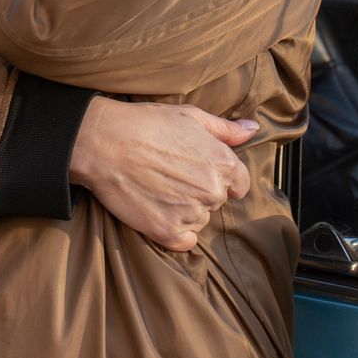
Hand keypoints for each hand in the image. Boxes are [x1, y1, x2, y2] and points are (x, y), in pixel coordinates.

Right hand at [68, 97, 254, 250]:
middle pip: (216, 200)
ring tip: (159, 187)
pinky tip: (158, 208)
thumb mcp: (190, 116)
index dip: (221, 176)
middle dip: (200, 190)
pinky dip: (174, 229)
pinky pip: (185, 240)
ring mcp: (191, 214)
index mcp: (224, 164)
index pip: (240, 184)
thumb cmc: (146, 124)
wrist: (105, 143)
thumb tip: (253, 130)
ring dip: (186, 209)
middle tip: (171, 173)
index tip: (199, 170)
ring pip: (199, 219)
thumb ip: (226, 129)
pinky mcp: (167, 232)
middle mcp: (212, 192)